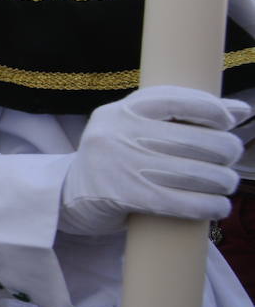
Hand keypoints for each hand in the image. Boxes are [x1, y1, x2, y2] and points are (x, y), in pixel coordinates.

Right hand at [60, 85, 249, 235]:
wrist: (68, 196)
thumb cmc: (116, 159)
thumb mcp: (137, 130)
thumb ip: (181, 118)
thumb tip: (241, 110)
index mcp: (121, 111)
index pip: (175, 99)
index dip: (210, 109)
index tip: (228, 122)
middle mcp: (118, 133)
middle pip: (193, 139)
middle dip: (225, 151)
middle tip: (232, 159)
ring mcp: (120, 165)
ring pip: (193, 172)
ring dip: (222, 181)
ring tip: (227, 184)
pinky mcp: (125, 196)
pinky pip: (181, 202)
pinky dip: (209, 206)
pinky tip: (219, 206)